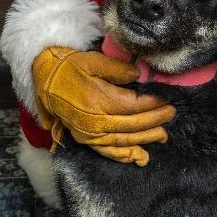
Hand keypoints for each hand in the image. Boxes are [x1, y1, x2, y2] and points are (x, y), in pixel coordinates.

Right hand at [32, 46, 175, 165]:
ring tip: (163, 134)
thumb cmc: (69, 67)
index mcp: (97, 99)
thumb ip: (118, 69)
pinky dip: (125, 156)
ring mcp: (89, 133)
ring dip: (146, 139)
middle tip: (171, 114)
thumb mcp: (93, 60)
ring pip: (124, 140)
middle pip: (132, 124)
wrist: (44, 78)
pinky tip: (140, 156)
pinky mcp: (85, 139)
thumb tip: (140, 76)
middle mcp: (94, 120)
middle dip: (155, 120)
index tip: (167, 99)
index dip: (152, 104)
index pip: (133, 105)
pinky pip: (108, 151)